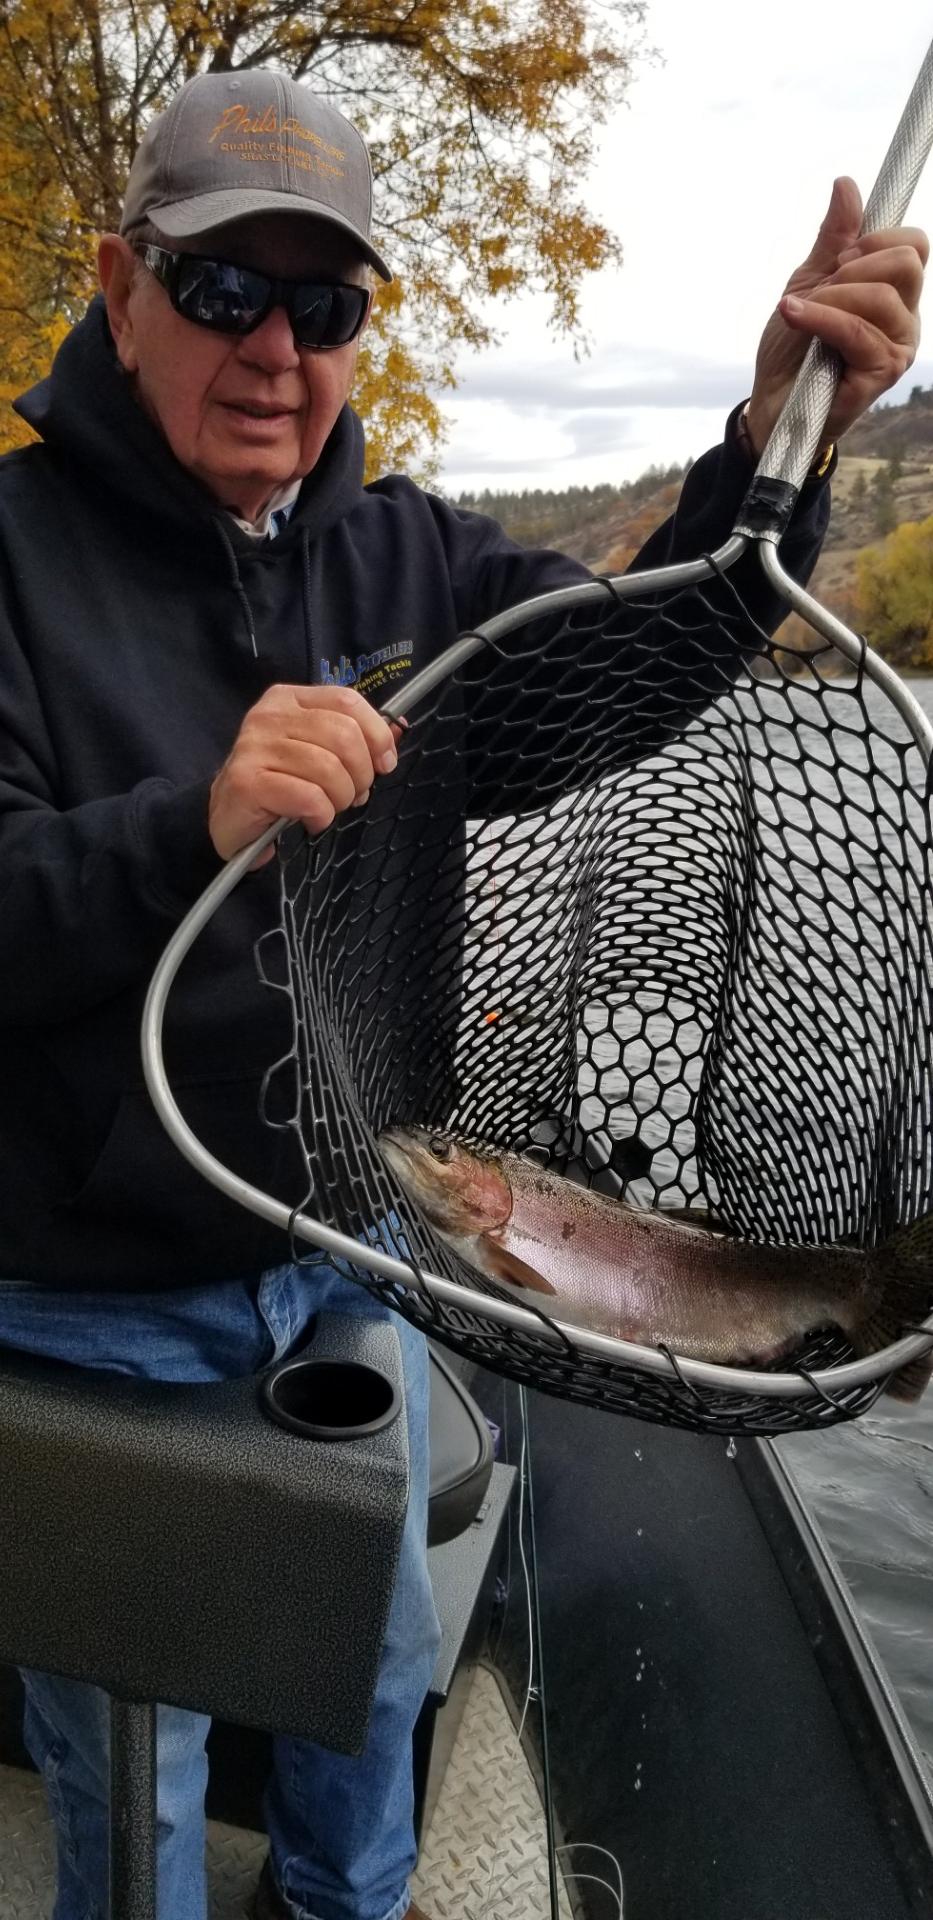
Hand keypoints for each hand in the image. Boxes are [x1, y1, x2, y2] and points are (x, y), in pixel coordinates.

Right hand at [209, 683, 398, 860]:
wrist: (229, 819)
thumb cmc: (278, 784)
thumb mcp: (317, 752)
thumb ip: (354, 738)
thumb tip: (398, 728)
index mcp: (289, 699)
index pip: (347, 700)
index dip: (376, 734)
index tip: (384, 764)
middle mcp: (269, 716)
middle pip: (343, 734)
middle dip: (361, 774)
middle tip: (352, 795)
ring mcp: (254, 746)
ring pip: (328, 769)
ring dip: (340, 799)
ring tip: (329, 808)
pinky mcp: (247, 781)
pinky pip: (309, 797)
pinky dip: (321, 815)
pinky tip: (312, 820)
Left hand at [745, 176, 926, 457]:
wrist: (770, 400)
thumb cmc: (794, 347)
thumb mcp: (809, 281)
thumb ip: (832, 237)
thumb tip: (846, 184)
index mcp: (895, 293)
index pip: (914, 243)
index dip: (874, 238)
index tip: (837, 258)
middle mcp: (905, 319)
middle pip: (905, 261)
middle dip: (852, 266)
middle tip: (820, 289)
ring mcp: (898, 349)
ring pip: (880, 295)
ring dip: (829, 297)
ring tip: (799, 312)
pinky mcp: (881, 375)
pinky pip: (857, 330)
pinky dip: (821, 318)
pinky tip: (794, 315)